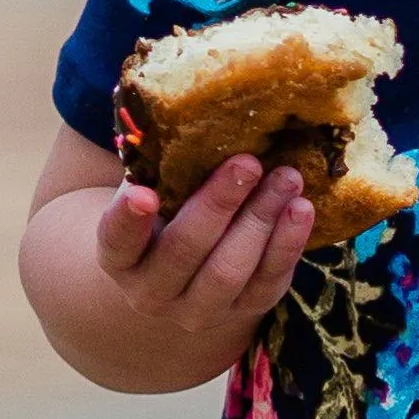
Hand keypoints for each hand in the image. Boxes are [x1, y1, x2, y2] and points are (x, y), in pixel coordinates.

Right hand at [24, 149, 313, 394]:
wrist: (186, 277)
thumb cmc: (166, 216)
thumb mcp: (153, 193)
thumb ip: (160, 166)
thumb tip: (188, 105)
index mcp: (120, 258)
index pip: (117, 241)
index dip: (127, 220)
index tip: (142, 194)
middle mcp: (151, 292)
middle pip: (184, 252)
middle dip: (219, 205)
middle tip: (248, 163)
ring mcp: (197, 311)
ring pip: (229, 271)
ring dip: (261, 220)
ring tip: (287, 178)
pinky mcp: (243, 314)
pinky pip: (267, 285)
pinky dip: (287, 246)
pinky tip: (301, 210)